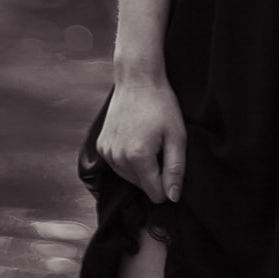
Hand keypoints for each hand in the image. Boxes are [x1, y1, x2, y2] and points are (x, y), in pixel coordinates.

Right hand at [95, 77, 186, 205]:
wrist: (137, 80)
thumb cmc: (161, 105)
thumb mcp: (177, 135)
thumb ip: (175, 169)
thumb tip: (173, 197)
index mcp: (138, 157)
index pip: (156, 194)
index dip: (168, 182)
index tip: (171, 161)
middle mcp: (118, 158)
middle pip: (142, 187)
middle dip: (154, 173)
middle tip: (159, 145)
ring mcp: (106, 153)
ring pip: (130, 178)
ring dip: (141, 167)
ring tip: (148, 140)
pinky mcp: (101, 147)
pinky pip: (119, 167)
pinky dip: (128, 160)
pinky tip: (135, 139)